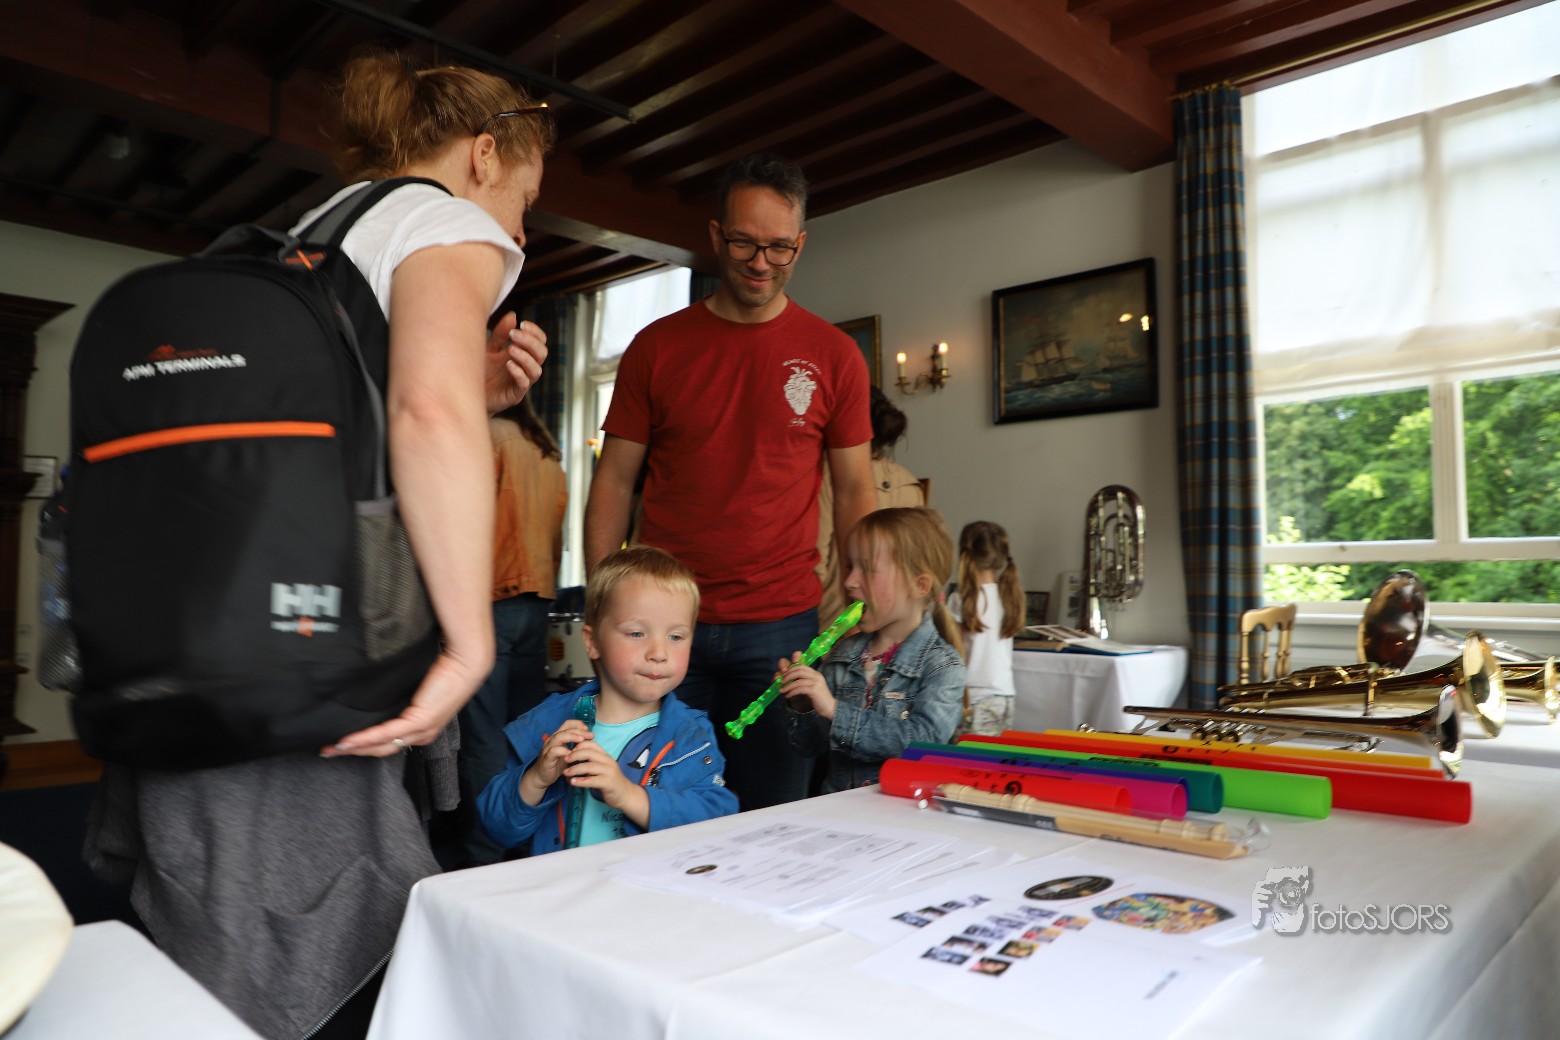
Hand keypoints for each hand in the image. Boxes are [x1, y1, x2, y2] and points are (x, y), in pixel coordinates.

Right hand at [322, 647, 490, 757]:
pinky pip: (387, 733)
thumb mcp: (416, 685)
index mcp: (422, 728)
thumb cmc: (443, 669)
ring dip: (354, 747)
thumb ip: (398, 693)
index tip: (340, 744)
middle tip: (327, 749)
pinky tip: (347, 739)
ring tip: (331, 747)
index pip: (388, 743)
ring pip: (382, 745)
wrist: (465, 660)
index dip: (363, 746)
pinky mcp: (420, 720)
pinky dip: (365, 738)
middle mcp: (422, 734)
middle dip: (352, 751)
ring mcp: (422, 729)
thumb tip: (375, 690)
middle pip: (381, 749)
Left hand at [485, 312, 547, 413]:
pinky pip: (524, 384)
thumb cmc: (480, 370)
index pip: (540, 342)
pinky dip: (518, 372)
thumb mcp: (489, 348)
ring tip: (510, 349)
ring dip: (526, 357)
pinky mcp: (515, 395)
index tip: (523, 324)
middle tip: (514, 334)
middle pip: (542, 353)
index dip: (536, 332)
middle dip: (531, 342)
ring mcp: (522, 382)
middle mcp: (525, 368)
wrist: (468, 393)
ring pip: (536, 369)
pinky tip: (508, 364)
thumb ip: (500, 334)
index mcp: (523, 355)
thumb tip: (513, 315)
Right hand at [531, 719, 594, 788]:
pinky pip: (553, 751)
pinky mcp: (546, 758)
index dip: (578, 724)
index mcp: (558, 737)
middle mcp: (552, 740)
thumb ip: (576, 745)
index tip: (588, 729)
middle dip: (579, 731)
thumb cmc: (557, 764)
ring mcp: (548, 748)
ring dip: (571, 737)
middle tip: (590, 735)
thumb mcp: (568, 753)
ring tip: (582, 740)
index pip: (567, 724)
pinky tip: (570, 753)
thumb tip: (590, 740)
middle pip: (565, 730)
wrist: (542, 777)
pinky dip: (562, 750)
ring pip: (558, 737)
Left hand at [559, 738, 648, 827]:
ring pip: (589, 766)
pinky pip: (592, 780)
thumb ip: (591, 762)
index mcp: (606, 756)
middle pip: (589, 753)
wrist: (626, 794)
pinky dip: (580, 781)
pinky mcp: (608, 783)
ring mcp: (609, 772)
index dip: (579, 745)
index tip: (569, 750)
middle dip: (575, 754)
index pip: (592, 744)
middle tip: (564, 759)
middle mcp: (608, 761)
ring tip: (565, 773)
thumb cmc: (610, 780)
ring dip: (575, 769)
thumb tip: (573, 756)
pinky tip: (572, 782)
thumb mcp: (602, 767)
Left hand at [779, 652, 835, 720]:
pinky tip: (788, 696)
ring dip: (787, 686)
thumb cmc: (819, 699)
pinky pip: (799, 689)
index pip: (801, 666)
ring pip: (798, 681)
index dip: (791, 669)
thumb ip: (803, 683)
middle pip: (799, 670)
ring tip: (782, 690)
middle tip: (781, 682)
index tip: (784, 675)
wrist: (830, 708)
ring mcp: (816, 682)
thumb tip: (788, 682)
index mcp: (816, 674)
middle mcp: (816, 676)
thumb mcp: (811, 688)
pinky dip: (792, 692)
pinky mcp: (814, 690)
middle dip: (788, 676)